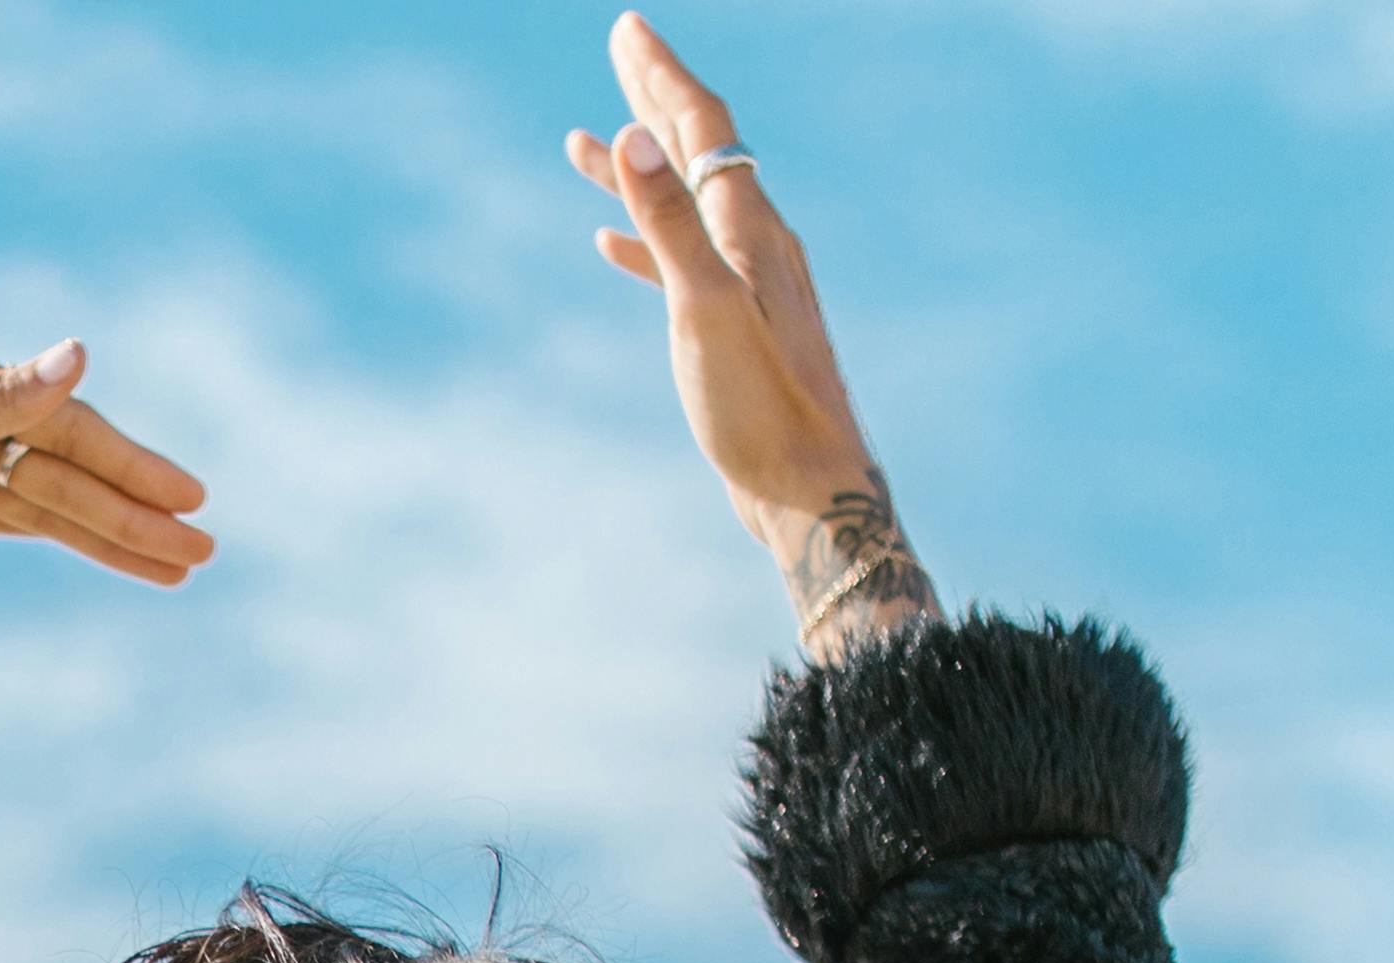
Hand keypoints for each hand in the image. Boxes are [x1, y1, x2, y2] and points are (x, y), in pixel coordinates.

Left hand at [0, 337, 215, 677]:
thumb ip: (0, 406)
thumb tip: (81, 353)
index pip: (62, 424)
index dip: (130, 466)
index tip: (188, 502)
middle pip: (67, 463)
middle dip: (135, 508)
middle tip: (204, 547)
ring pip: (52, 502)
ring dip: (116, 534)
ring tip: (183, 567)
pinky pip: (22, 523)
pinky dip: (72, 542)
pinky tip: (125, 558)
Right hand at [564, 14, 937, 657]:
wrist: (811, 486)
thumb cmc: (762, 408)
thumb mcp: (704, 311)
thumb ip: (668, 224)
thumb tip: (635, 136)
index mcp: (749, 227)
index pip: (701, 126)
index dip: (661, 74)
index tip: (626, 28)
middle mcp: (755, 241)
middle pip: (699, 149)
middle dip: (656, 96)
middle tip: (622, 48)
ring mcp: (748, 283)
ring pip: (684, 203)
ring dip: (638, 169)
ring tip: (583, 145)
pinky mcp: (736, 326)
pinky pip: (682, 260)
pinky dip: (644, 238)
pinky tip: (609, 246)